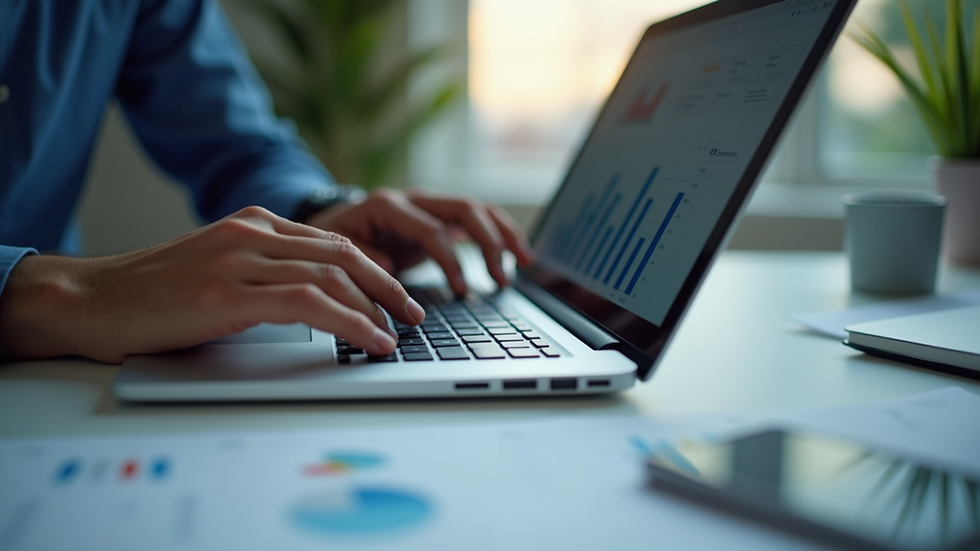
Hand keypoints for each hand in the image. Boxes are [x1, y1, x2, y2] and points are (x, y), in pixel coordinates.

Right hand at [0, 207, 423, 362]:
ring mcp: (241, 259)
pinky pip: (310, 303)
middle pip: (344, 252)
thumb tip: (316, 300)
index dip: (374, 268)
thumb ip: (265, 272)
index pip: (333, 240)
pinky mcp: (229, 292)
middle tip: (413, 313)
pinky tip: (370, 340)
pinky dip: (351, 323)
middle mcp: (253, 233)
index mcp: (253, 225)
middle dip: (387, 285)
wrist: (94, 300)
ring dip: (375, 308)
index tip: (396, 293)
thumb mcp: (220, 270)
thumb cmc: (155, 294)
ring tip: (398, 334)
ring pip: (333, 276)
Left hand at [305, 188, 534, 295]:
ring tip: (523, 264)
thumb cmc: (332, 243)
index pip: (431, 230)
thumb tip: (388, 268)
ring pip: (477, 209)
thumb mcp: (336, 252)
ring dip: (503, 235)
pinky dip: (500, 234)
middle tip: (498, 280)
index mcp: (388, 205)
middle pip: (464, 209)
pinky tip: (518, 256)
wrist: (329, 226)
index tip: (462, 291)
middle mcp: (414, 198)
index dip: (451, 261)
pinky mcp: (440, 216)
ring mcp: (429, 204)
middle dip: (488, 244)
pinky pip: (478, 218)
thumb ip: (360, 259)